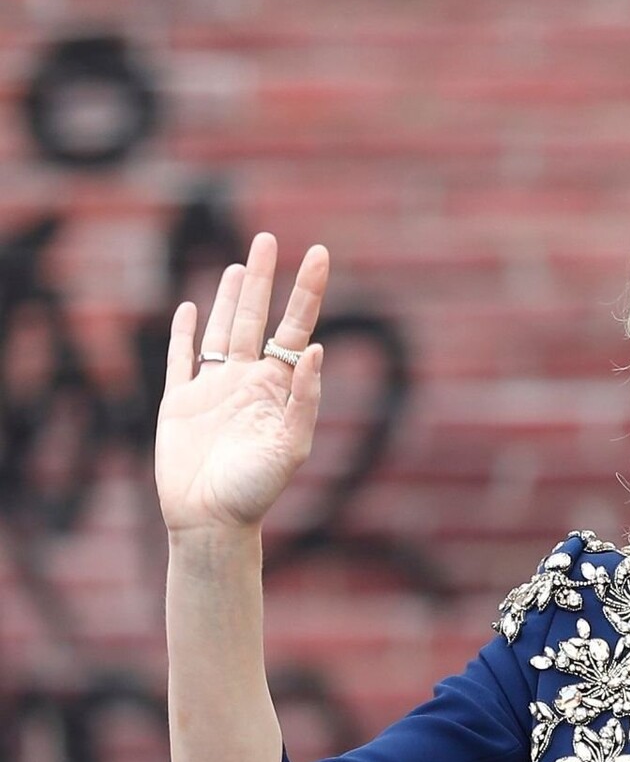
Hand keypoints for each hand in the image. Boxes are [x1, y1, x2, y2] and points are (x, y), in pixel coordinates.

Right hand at [155, 233, 328, 534]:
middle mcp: (247, 382)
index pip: (295, 329)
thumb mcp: (291, 447)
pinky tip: (188, 309)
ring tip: (240, 266)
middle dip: (263, 279)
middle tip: (266, 239)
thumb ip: (305, 399)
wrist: (210, 521)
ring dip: (229, 298)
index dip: (306, 291)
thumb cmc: (255, 492)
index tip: (317, 254)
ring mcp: (213, 390)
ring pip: (221, 330)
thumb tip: (317, 348)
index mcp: (277, 389)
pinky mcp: (179, 403)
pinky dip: (183, 333)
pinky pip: (181, 359)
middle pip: (256, 318)